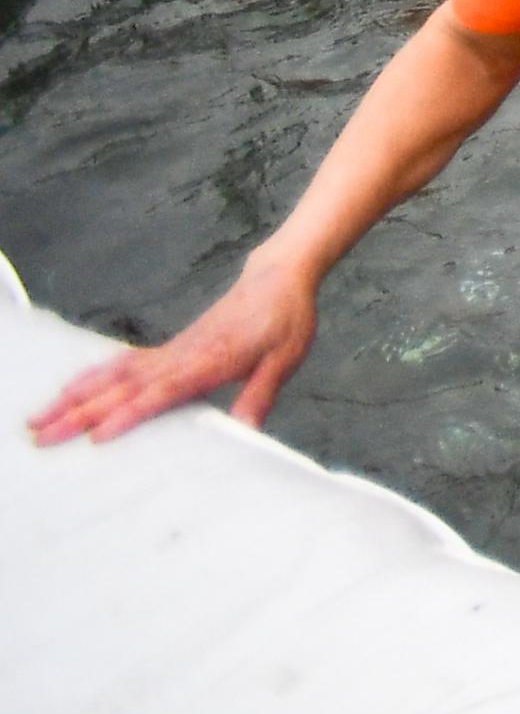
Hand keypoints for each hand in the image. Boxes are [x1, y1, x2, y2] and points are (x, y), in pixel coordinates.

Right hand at [24, 256, 321, 442]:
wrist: (278, 278)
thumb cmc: (285, 320)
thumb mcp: (285, 358)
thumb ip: (261, 393)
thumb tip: (245, 431)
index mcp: (210, 360)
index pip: (163, 391)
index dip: (131, 414)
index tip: (98, 435)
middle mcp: (181, 355)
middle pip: (124, 387)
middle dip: (81, 413)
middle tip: (42, 435)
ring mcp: (170, 351)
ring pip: (114, 376)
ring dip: (75, 397)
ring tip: (39, 416)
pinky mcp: (167, 349)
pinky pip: (122, 363)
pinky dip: (94, 376)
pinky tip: (70, 389)